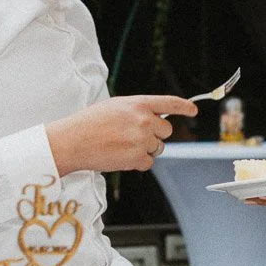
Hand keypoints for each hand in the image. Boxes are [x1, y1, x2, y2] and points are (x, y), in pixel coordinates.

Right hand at [46, 95, 195, 173]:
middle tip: (135, 136)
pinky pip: (148, 163)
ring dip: (145, 149)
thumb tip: (153, 118)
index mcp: (138, 103)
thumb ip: (137, 110)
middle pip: (166, 131)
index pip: (169, 103)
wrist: (73, 141)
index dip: (184, 106)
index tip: (193, 110)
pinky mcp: (137, 157)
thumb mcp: (115, 106)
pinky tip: (120, 156)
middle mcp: (144, 120)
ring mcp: (142, 139)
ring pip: (157, 148)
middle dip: (155, 135)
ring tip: (122, 145)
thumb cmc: (89, 123)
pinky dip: (137, 163)